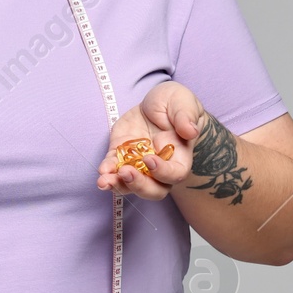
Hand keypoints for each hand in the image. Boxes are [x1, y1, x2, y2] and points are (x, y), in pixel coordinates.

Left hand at [95, 81, 203, 199]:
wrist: (157, 103)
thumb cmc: (175, 104)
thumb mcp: (183, 102)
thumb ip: (186, 116)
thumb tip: (190, 131)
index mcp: (179, 157)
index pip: (175, 174)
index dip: (162, 172)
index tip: (149, 159)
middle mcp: (159, 167)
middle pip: (153, 189)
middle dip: (138, 185)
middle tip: (126, 172)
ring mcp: (138, 164)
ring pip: (130, 185)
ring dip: (117, 185)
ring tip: (105, 181)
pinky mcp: (120, 155)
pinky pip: (113, 168)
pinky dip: (107, 171)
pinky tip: (102, 170)